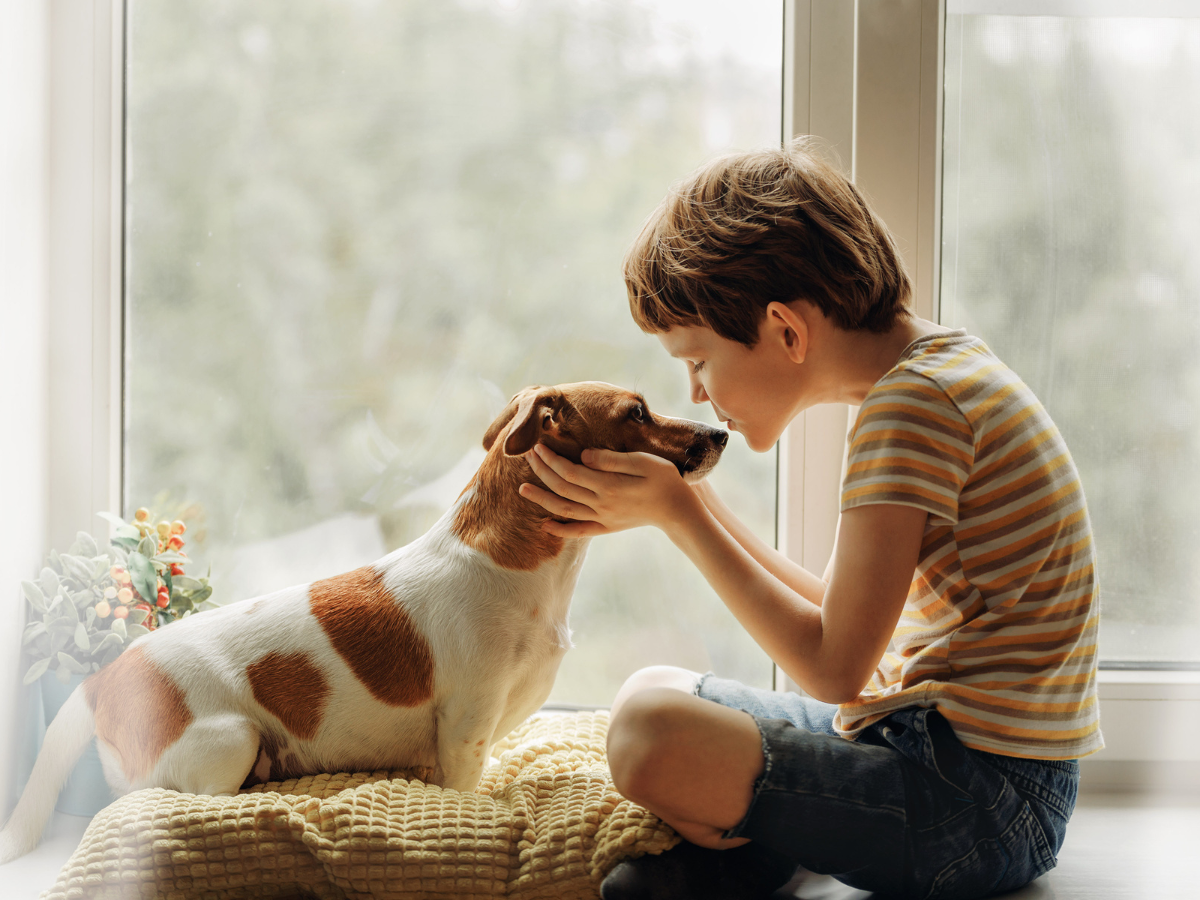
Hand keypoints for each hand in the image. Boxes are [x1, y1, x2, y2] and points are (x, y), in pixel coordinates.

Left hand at [519, 443, 698, 537]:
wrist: (679, 510)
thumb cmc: (664, 479)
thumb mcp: (643, 462)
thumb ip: (612, 460)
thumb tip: (584, 455)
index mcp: (608, 485)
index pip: (570, 471)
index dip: (550, 459)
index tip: (538, 446)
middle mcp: (601, 504)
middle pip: (562, 487)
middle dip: (542, 471)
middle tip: (527, 455)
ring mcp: (603, 518)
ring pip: (564, 510)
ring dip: (542, 499)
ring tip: (522, 490)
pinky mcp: (607, 527)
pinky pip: (578, 531)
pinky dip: (560, 529)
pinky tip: (545, 525)